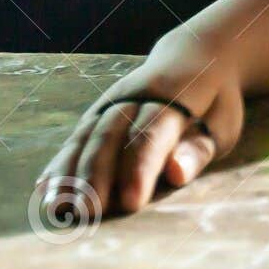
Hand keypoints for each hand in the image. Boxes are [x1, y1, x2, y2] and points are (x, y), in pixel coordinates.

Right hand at [32, 54, 243, 226]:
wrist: (194, 55)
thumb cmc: (214, 101)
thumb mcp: (222, 123)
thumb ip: (198, 149)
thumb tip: (176, 175)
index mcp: (174, 96)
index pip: (152, 135)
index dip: (140, 169)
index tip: (131, 203)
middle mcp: (135, 95)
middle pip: (110, 135)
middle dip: (96, 175)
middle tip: (87, 212)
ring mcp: (112, 100)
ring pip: (86, 135)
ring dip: (70, 171)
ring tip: (57, 206)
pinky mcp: (98, 110)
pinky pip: (76, 136)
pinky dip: (61, 162)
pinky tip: (45, 188)